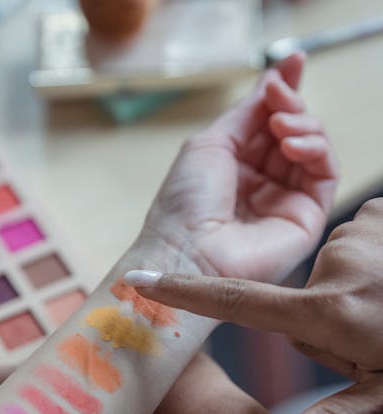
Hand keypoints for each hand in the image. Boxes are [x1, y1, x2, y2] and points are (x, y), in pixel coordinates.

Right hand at [127, 198, 382, 413]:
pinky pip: (360, 240)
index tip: (139, 280)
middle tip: (373, 339)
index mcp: (331, 315)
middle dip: (328, 320)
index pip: (238, 304)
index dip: (184, 294)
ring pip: (335, 268)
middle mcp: (340, 266)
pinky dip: (374, 261)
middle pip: (301, 299)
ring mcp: (366, 232)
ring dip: (355, 291)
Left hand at [140, 53, 337, 281]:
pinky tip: (292, 144)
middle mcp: (263, 185)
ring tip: (281, 125)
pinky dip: (316, 149)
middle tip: (278, 97)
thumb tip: (274, 78)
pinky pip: (326, 174)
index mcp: (236, 169)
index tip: (293, 62)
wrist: (185, 254)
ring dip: (304, 124)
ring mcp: (285, 203)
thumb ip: (247, 112)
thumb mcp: (211, 144)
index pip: (270, 123)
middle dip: (291, 105)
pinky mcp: (306, 221)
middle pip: (294, 131)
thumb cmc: (184, 205)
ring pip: (314, 149)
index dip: (284, 92)